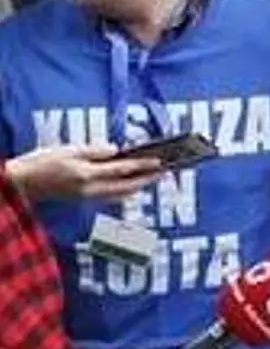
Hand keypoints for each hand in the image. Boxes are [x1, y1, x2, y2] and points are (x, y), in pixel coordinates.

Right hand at [6, 144, 163, 200]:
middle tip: (166, 172)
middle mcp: (91, 189)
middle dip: (148, 179)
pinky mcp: (85, 199)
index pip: (123, 170)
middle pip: (127, 186)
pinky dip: (125, 191)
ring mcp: (88, 197)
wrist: (24, 183)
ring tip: (154, 177)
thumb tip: (116, 150)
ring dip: (139, 186)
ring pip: (121, 194)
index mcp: (87, 174)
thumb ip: (95, 151)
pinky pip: (111, 197)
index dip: (144, 166)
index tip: (160, 162)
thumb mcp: (69, 150)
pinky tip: (132, 185)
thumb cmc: (43, 162)